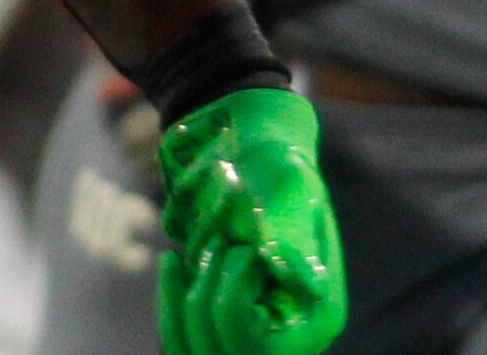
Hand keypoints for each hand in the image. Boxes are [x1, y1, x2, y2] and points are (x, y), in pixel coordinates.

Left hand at [158, 88, 345, 354]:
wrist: (245, 151)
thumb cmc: (273, 165)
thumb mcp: (286, 189)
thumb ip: (291, 235)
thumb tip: (303, 281)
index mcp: (316, 315)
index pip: (262, 348)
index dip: (233, 301)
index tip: (237, 247)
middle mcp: (287, 335)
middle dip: (205, 296)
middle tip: (218, 241)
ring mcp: (251, 334)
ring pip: (197, 352)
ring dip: (184, 302)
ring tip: (199, 250)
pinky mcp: (218, 322)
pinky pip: (181, 342)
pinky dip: (169, 305)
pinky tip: (170, 262)